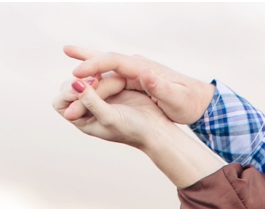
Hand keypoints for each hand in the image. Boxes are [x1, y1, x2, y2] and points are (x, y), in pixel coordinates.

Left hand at [52, 76, 226, 188]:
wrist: (155, 128)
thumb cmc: (131, 130)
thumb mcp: (109, 117)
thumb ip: (90, 101)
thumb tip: (73, 83)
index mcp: (81, 120)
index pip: (59, 102)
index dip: (66, 93)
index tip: (82, 90)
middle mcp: (87, 108)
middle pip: (70, 86)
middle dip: (81, 82)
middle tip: (96, 81)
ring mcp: (99, 96)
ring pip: (86, 77)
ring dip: (95, 76)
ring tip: (112, 82)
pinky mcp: (111, 87)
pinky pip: (100, 73)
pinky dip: (105, 71)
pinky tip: (115, 74)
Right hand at [63, 47, 215, 124]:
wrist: (199, 100)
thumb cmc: (188, 101)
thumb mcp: (175, 98)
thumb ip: (160, 86)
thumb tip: (146, 73)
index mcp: (143, 69)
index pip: (115, 61)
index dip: (95, 65)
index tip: (77, 74)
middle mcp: (138, 66)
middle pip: (108, 57)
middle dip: (86, 56)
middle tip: (66, 51)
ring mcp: (136, 71)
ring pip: (108, 63)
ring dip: (89, 58)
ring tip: (68, 51)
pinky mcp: (136, 78)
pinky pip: (113, 72)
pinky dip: (98, 69)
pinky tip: (88, 71)